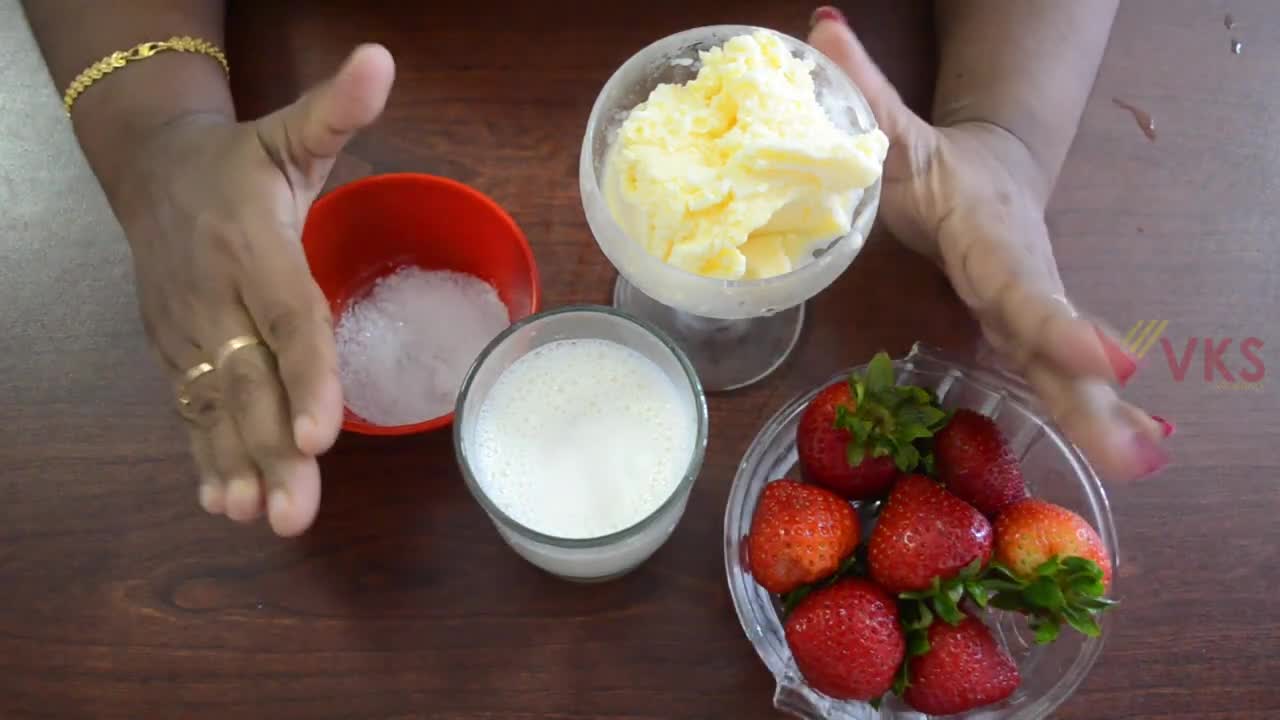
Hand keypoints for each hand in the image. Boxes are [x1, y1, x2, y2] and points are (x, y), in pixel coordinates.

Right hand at [117, 45, 394, 534]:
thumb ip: (336, 111)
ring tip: (264, 517)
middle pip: (250, 379)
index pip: (287, 316)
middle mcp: (214, 294)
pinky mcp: (175, 352)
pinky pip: (191, 410)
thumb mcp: (290, 130)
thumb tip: (382, 61)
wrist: (150, 172)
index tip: (320, 433)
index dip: (305, 374)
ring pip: (217, 405)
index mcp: (252, 243)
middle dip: (272, 448)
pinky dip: (206, 457)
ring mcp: (188, 330)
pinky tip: (226, 503)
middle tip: (299, 510)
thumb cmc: (240, 162)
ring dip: (239, 466)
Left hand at [809, 18, 1169, 479]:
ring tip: (1142, 461)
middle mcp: (1021, 281)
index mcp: (991, 241)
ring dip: (1100, 418)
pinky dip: (1086, 413)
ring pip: (1063, 370)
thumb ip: (861, 89)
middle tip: (1138, 447)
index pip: (1023, 287)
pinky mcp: (1025, 334)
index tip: (1107, 360)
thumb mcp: (897, 130)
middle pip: (1055, 343)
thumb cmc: (937, 164)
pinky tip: (1124, 451)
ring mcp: (1029, 311)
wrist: (991, 177)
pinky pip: (1053, 379)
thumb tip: (819, 25)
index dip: (1057, 325)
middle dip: (1093, 395)